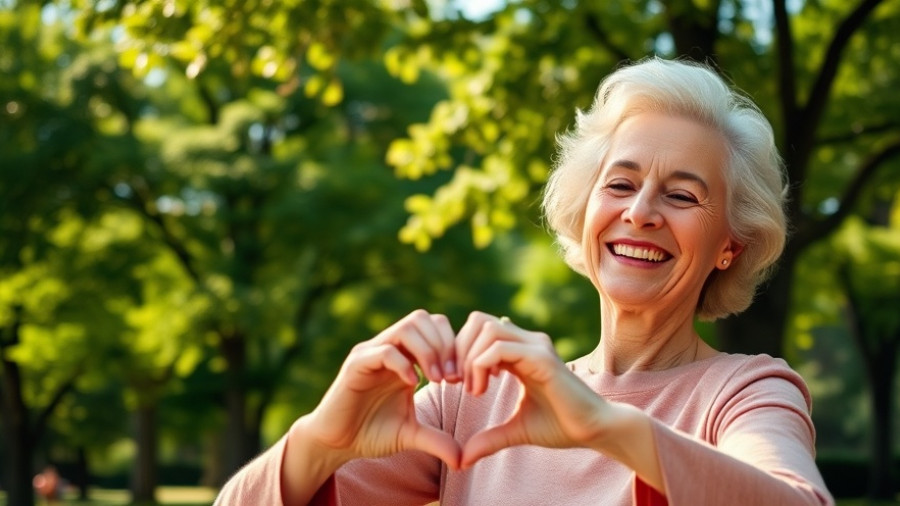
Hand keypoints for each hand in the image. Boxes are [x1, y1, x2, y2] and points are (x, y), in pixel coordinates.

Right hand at [305, 309, 461, 468]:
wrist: (336, 443)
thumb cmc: (371, 433)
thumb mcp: (411, 435)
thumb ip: (438, 440)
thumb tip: (463, 460)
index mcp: (405, 356)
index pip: (436, 326)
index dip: (454, 347)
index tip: (462, 379)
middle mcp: (388, 348)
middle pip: (423, 318)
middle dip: (444, 345)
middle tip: (452, 378)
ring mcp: (371, 353)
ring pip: (406, 328)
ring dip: (428, 351)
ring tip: (436, 379)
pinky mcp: (356, 365)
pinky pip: (384, 352)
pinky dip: (403, 364)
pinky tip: (413, 385)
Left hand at [455, 312, 615, 468]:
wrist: (594, 431)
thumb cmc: (560, 426)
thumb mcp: (515, 431)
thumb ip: (489, 438)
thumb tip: (462, 460)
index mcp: (520, 351)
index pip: (479, 330)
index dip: (460, 351)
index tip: (455, 383)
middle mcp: (528, 342)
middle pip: (479, 321)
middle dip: (459, 349)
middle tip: (456, 382)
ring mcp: (536, 347)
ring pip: (487, 329)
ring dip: (470, 357)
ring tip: (472, 388)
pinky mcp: (542, 358)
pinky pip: (499, 349)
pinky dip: (481, 365)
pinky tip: (482, 390)